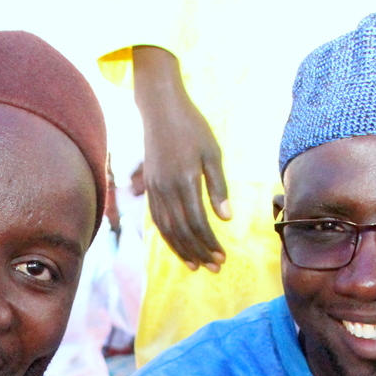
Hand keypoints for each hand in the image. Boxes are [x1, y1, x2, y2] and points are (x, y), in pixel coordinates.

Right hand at [132, 46, 230, 272]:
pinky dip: (168, 237)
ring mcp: (154, 189)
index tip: (223, 256)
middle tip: (215, 267)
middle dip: (199, 252)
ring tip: (196, 265)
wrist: (160, 108)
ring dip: (182, 250)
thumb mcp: (212, 152)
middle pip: (182, 231)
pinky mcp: (149, 186)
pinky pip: (157, 219)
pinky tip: (179, 246)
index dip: (210, 243)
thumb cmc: (192, 127)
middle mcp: (166, 189)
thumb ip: (218, 186)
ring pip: (167, 229)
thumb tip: (226, 218)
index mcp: (184, 180)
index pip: (197, 222)